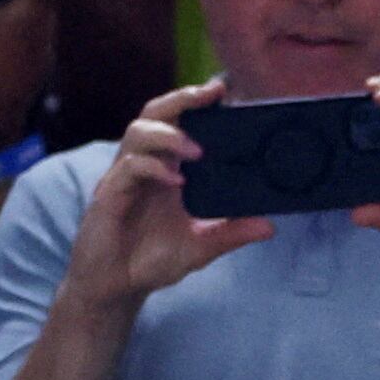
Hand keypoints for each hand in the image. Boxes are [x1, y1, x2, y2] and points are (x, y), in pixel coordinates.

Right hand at [67, 79, 277, 312]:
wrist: (116, 288)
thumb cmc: (151, 260)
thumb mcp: (200, 246)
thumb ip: (231, 233)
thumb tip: (270, 226)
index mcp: (165, 167)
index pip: (178, 122)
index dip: (196, 103)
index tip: (226, 91)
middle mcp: (144, 164)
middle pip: (155, 113)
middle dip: (182, 98)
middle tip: (213, 93)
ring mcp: (124, 177)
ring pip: (137, 132)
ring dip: (169, 135)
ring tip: (198, 150)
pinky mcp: (109, 195)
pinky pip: (128, 168)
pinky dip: (153, 168)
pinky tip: (176, 180)